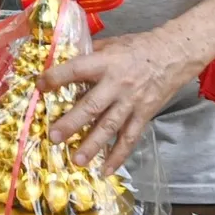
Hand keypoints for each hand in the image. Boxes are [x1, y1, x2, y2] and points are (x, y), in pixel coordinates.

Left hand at [39, 29, 194, 174]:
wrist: (174, 54)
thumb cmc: (139, 47)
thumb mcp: (112, 43)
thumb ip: (90, 54)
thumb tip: (64, 60)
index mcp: (106, 63)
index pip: (76, 70)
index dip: (57, 77)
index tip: (40, 85)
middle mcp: (117, 85)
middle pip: (92, 106)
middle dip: (72, 123)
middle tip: (54, 136)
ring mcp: (131, 103)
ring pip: (110, 127)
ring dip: (92, 146)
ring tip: (77, 161)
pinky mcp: (144, 115)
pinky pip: (129, 139)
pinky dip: (118, 156)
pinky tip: (106, 170)